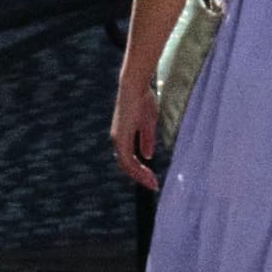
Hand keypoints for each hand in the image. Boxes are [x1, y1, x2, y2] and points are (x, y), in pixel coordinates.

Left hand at [111, 74, 159, 189]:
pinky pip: (126, 160)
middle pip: (126, 166)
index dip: (140, 170)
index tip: (152, 178)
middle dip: (140, 177)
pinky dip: (136, 169)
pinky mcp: (120, 137)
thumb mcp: (148, 123)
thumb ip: (147, 139)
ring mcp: (118, 139)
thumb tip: (147, 155)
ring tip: (152, 184)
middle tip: (153, 186)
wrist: (135, 86)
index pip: (129, 159)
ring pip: (126, 165)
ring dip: (139, 176)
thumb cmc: (142, 100)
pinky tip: (146, 175)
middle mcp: (117, 140)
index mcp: (123, 137)